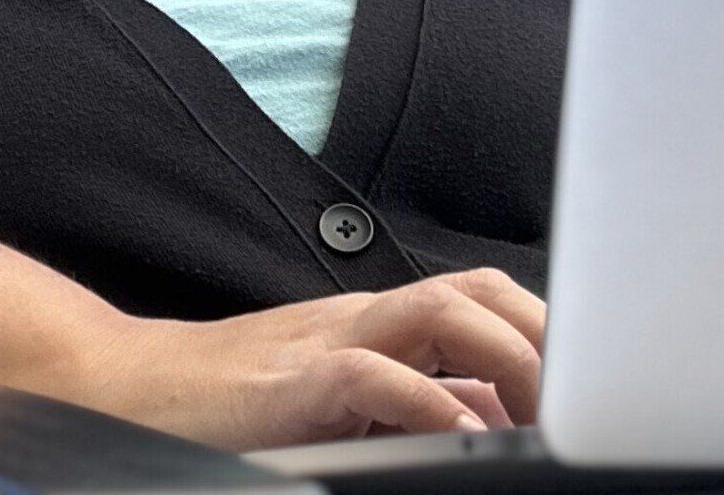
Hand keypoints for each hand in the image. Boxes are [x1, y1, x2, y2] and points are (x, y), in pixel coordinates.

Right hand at [73, 267, 542, 452]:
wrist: (129, 389)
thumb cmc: (232, 404)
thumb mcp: (341, 398)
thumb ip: (416, 400)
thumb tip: (495, 418)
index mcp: (379, 324)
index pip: (484, 300)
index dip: (548, 330)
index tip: (594, 382)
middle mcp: (362, 319)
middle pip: (478, 288)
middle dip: (543, 333)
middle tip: (579, 399)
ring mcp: (327, 342)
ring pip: (441, 310)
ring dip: (506, 356)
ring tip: (541, 411)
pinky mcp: (291, 384)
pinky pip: (372, 375)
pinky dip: (426, 401)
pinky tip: (459, 434)